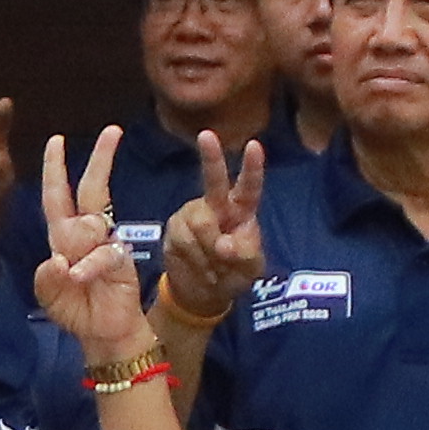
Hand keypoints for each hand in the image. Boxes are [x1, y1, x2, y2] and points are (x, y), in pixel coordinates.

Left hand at [35, 129, 152, 366]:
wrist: (103, 334)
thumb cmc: (75, 311)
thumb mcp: (49, 296)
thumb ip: (46, 279)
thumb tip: (58, 260)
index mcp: (63, 237)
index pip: (58, 195)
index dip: (56, 168)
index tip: (57, 140)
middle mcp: (84, 235)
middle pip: (91, 189)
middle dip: (100, 160)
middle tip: (113, 131)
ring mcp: (105, 245)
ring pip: (94, 221)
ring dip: (81, 238)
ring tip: (75, 277)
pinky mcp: (120, 262)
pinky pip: (103, 254)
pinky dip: (89, 266)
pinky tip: (79, 279)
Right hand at [156, 138, 267, 319]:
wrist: (201, 294)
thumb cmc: (232, 275)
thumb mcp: (250, 270)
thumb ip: (245, 254)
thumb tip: (223, 245)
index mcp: (241, 210)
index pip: (249, 187)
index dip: (252, 167)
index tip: (254, 145)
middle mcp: (215, 204)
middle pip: (213, 180)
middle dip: (211, 156)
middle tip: (206, 135)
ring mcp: (192, 214)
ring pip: (201, 224)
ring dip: (211, 252)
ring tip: (216, 270)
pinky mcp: (174, 228)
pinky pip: (185, 241)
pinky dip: (197, 260)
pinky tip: (201, 268)